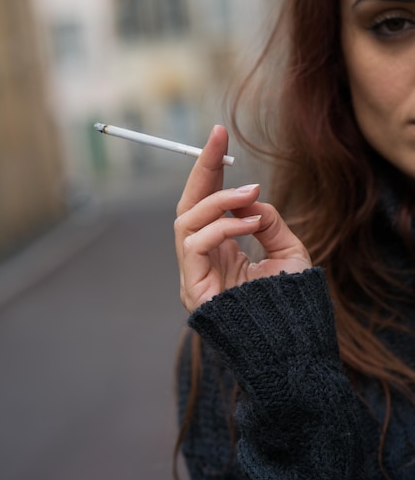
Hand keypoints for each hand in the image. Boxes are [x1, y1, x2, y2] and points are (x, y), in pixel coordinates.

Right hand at [175, 125, 311, 311]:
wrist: (293, 343)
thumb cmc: (290, 301)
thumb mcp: (287, 250)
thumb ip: (266, 221)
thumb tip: (250, 196)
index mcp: (220, 250)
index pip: (206, 203)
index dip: (209, 170)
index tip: (218, 136)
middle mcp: (202, 259)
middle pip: (189, 205)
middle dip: (202, 169)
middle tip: (217, 137)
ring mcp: (194, 274)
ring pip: (186, 220)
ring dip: (219, 200)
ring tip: (251, 193)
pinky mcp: (192, 288)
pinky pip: (195, 244)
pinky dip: (222, 226)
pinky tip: (250, 223)